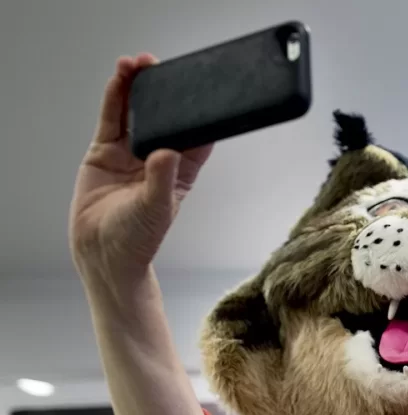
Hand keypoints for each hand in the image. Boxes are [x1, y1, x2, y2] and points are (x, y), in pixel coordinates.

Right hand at [69, 54, 212, 289]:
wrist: (101, 252)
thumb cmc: (137, 238)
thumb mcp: (155, 208)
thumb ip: (160, 179)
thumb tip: (166, 153)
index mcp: (181, 170)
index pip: (195, 134)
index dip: (198, 110)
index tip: (200, 86)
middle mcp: (158, 157)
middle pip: (164, 116)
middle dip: (164, 91)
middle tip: (163, 67)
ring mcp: (130, 152)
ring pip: (135, 112)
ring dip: (137, 87)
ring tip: (137, 64)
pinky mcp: (105, 151)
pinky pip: (111, 120)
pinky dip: (115, 99)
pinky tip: (119, 80)